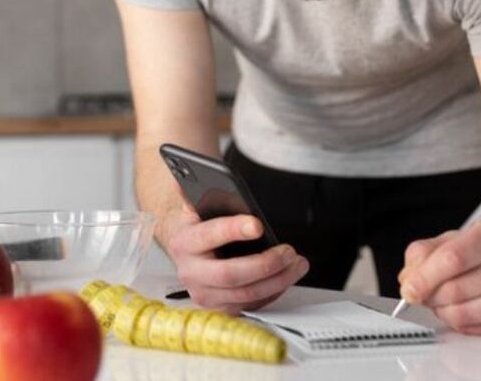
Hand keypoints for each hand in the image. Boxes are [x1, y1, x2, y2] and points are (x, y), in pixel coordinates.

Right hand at [163, 205, 308, 313]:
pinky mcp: (221, 307)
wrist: (187, 252)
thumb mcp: (193, 207)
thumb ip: (193, 191)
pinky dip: (273, 291)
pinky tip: (287, 276)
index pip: (209, 236)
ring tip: (297, 263)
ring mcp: (205, 294)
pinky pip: (251, 305)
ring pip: (245, 294)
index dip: (233, 230)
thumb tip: (190, 172)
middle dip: (264, 264)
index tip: (257, 224)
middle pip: (230, 275)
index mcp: (184, 242)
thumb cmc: (198, 227)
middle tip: (288, 251)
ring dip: (277, 280)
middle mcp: (190, 272)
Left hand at [397, 219, 480, 335]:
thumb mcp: (468, 234)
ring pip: (463, 314)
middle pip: (454, 290)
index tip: (408, 288)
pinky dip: (461, 323)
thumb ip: (430, 250)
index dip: (423, 277)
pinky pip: (479, 329)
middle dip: (430, 297)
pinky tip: (464, 311)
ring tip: (445, 301)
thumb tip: (408, 277)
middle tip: (424, 294)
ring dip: (443, 311)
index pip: (452, 259)